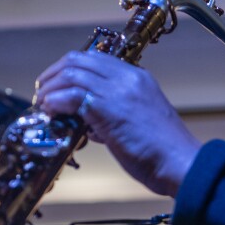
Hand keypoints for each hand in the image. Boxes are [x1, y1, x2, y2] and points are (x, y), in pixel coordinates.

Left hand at [34, 51, 201, 196]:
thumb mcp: (138, 124)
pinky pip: (71, 95)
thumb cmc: (163, 152)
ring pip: (71, 74)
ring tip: (43, 104)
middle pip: (78, 60)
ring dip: (51, 89)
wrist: (180, 163)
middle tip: (43, 92)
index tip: (57, 86)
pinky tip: (50, 112)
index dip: (69, 70)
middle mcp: (128, 78)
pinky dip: (55, 102)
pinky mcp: (108, 108)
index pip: (95, 60)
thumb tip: (91, 123)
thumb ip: (114, 116)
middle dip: (54, 74)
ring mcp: (118, 91)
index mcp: (138, 78)